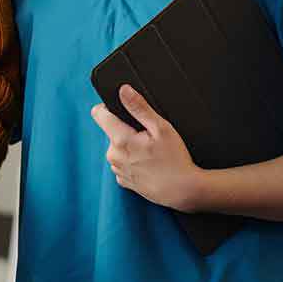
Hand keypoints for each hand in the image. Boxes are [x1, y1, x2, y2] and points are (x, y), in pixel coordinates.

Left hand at [90, 85, 204, 211]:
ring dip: (130, 146)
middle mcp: (113, 155)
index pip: (99, 114)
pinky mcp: (123, 181)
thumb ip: (139, 107)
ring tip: (151, 152)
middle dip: (127, 130)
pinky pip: (123, 163)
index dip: (109, 107)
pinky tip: (150, 164)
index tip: (124, 110)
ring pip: (118, 148)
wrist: (183, 190)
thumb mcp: (161, 128)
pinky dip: (133, 161)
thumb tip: (123, 90)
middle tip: (148, 137)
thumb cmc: (175, 159)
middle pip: (112, 131)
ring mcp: (117, 169)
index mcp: (120, 139)